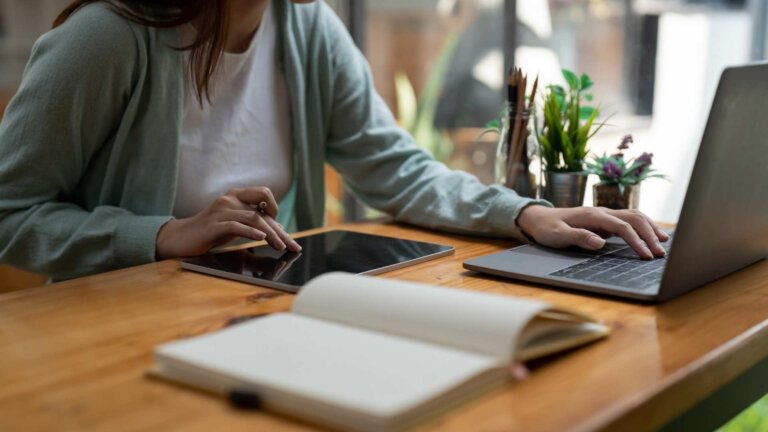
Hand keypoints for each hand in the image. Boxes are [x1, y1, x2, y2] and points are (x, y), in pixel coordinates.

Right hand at [156, 187, 301, 259]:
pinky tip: (261, 239)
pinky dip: (251, 232)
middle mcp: (229, 198)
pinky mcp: (213, 225)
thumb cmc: (210, 232)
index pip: (264, 196)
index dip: (277, 210)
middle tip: (292, 245)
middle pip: (262, 210)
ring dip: (270, 234)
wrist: (180, 238)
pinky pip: (236, 226)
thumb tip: (279, 229)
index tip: (284, 231)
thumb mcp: (235, 225)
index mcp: (236, 194)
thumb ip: (253, 223)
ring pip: (253, 218)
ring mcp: (220, 211)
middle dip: (279, 230)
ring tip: (280, 246)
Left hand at [516, 205, 668, 259]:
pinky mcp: (605, 220)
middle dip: (649, 234)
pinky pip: (629, 219)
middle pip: (634, 218)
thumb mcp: (558, 236)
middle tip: (661, 253)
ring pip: (634, 216)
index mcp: (593, 216)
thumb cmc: (548, 229)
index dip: (636, 240)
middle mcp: (602, 212)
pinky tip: (652, 234)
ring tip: (664, 242)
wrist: (539, 218)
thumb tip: (600, 243)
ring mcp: (604, 214)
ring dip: (650, 228)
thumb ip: (579, 237)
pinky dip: (643, 225)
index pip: (622, 226)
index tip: (646, 255)